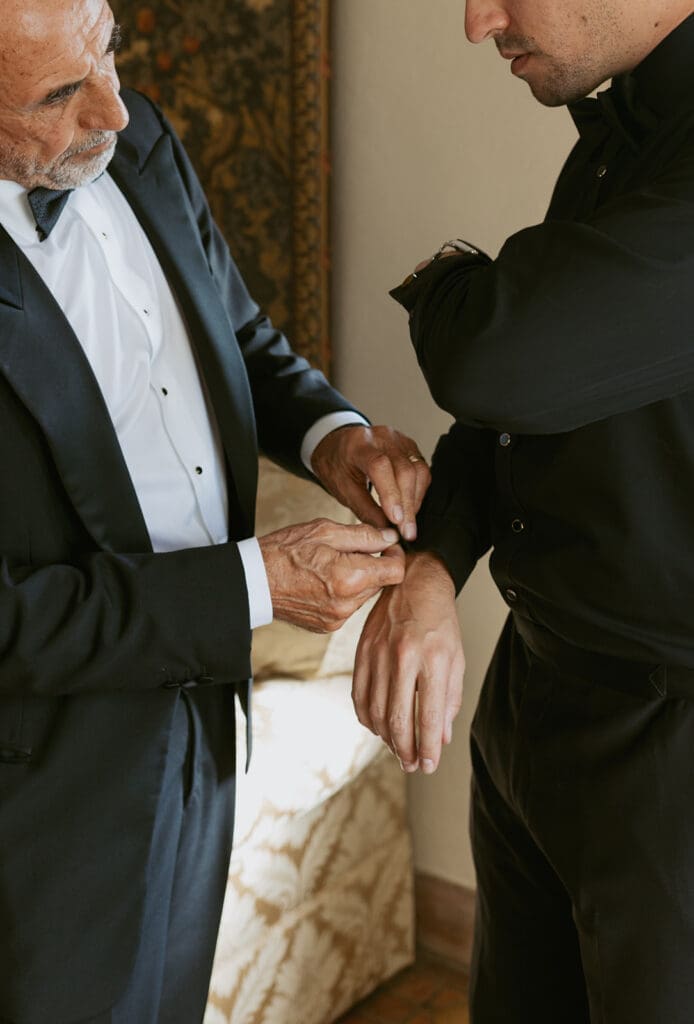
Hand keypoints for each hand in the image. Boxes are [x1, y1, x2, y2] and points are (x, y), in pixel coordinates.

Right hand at [259, 519, 404, 632]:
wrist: (253, 581)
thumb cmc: (284, 552)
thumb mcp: (325, 531)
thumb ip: (364, 535)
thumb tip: (390, 537)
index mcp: (350, 578)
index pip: (396, 571)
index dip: (394, 554)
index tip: (384, 544)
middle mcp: (347, 604)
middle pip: (381, 583)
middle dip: (373, 565)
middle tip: (351, 550)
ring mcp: (337, 619)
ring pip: (365, 595)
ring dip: (359, 579)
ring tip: (332, 565)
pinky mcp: (328, 627)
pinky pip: (349, 607)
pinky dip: (344, 593)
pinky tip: (324, 581)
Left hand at [311, 425, 430, 541]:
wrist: (337, 445)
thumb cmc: (337, 465)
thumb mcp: (342, 489)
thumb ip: (365, 509)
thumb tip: (386, 531)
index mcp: (358, 445)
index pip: (380, 466)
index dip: (390, 494)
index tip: (396, 520)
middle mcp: (382, 437)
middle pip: (405, 469)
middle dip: (408, 505)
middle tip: (406, 531)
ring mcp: (399, 440)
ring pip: (418, 470)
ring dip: (415, 500)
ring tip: (408, 523)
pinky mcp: (409, 446)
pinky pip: (421, 469)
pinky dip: (418, 491)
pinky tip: (411, 507)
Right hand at [352, 550, 463, 773]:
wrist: (412, 581)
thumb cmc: (439, 621)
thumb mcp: (456, 658)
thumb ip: (449, 698)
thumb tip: (442, 737)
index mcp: (432, 659)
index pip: (429, 716)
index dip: (429, 748)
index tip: (429, 765)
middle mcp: (403, 658)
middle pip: (398, 719)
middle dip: (405, 750)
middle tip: (412, 766)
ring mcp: (378, 654)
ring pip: (376, 712)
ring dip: (386, 739)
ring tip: (398, 750)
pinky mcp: (362, 652)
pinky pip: (359, 696)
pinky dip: (367, 718)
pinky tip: (378, 727)